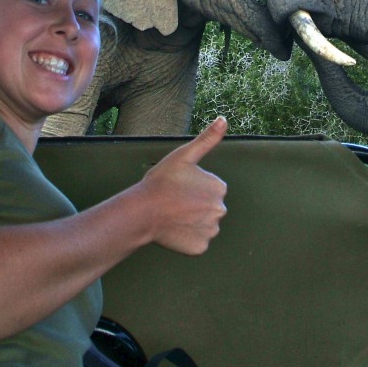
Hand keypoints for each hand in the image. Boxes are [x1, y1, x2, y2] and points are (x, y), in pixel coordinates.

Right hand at [138, 117, 228, 254]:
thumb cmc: (161, 182)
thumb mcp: (184, 155)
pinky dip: (187, 237)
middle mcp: (220, 210)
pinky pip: (196, 241)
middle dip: (194, 206)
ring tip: (173, 215)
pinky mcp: (201, 247)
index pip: (210, 189)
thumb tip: (224, 119)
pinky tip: (174, 229)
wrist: (143, 212)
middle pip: (208, 207)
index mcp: (219, 188)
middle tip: (174, 202)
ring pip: (203, 225)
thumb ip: (207, 139)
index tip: (178, 188)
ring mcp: (211, 230)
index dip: (192, 188)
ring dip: (191, 222)